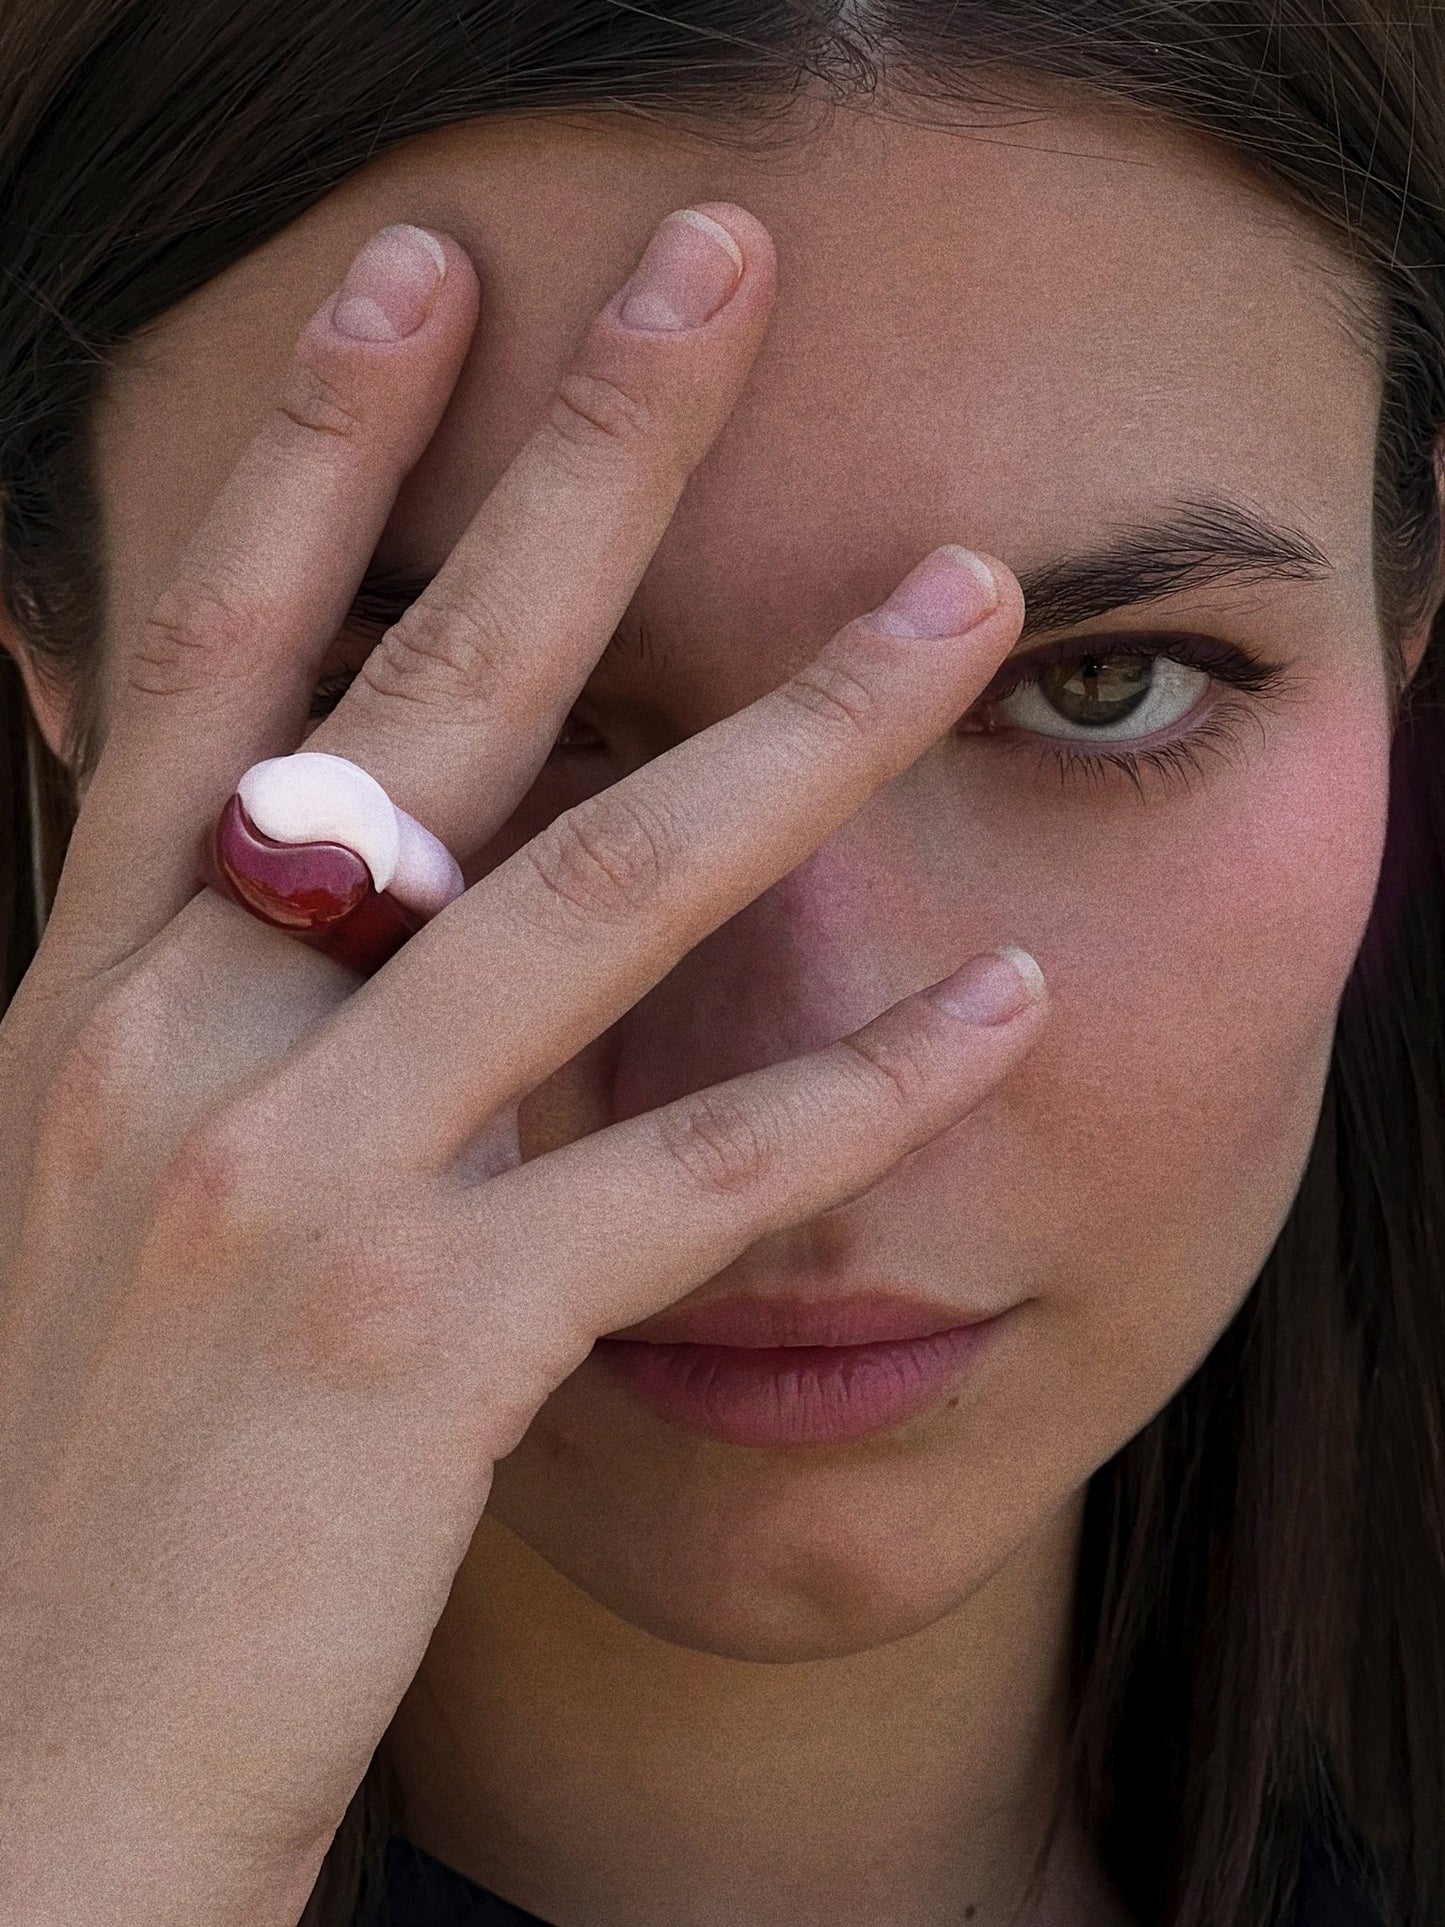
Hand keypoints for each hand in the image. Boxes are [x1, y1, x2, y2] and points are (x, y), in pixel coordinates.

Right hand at [0, 207, 1042, 1924]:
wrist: (28, 1768)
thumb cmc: (91, 1470)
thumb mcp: (111, 1191)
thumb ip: (227, 1018)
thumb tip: (362, 872)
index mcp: (98, 992)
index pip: (213, 653)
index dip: (316, 449)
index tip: (424, 272)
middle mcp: (178, 1043)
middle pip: (419, 690)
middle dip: (579, 460)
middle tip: (720, 268)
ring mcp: (289, 1185)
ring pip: (590, 894)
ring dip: (806, 737)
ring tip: (965, 602)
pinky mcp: (405, 1350)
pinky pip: (677, 1182)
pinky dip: (857, 1095)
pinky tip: (1004, 1006)